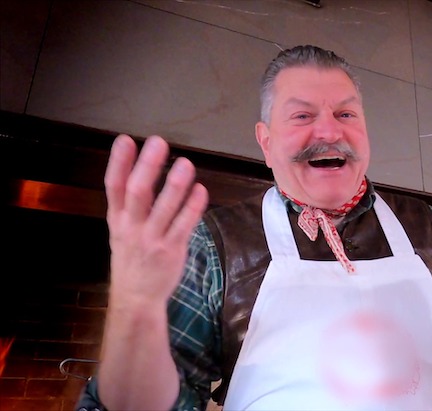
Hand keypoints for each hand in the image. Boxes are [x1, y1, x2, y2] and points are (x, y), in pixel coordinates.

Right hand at [104, 135, 207, 306]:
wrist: (136, 297)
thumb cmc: (132, 257)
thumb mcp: (121, 229)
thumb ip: (129, 202)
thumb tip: (142, 166)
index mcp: (117, 219)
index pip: (113, 186)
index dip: (118, 163)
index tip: (125, 139)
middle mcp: (132, 227)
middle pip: (137, 192)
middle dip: (147, 167)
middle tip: (158, 143)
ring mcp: (152, 239)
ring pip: (163, 209)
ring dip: (175, 185)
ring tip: (186, 163)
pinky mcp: (172, 250)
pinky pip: (184, 225)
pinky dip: (193, 207)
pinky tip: (201, 190)